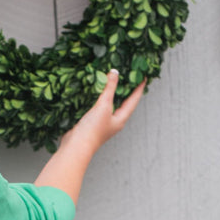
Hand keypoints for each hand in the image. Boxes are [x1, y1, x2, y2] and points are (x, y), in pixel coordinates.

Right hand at [34, 70, 145, 204]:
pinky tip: (97, 93)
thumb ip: (110, 88)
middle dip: (127, 90)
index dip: (138, 88)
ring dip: (114, 94)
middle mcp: (114, 121)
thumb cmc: (93, 129)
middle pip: (124, 103)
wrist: (76, 146)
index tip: (143, 76)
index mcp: (121, 119)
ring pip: (111, 105)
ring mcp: (103, 123)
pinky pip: (100, 107)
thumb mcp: (103, 106)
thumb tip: (115, 72)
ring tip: (115, 81)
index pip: (133, 100)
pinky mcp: (92, 123)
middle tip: (131, 77)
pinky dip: (101, 98)